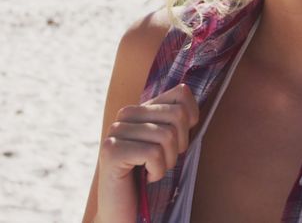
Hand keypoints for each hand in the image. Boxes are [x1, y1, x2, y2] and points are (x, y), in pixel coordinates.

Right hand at [93, 83, 199, 221]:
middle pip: (177, 115)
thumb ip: (175, 118)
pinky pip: (153, 154)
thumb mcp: (168, 144)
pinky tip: (144, 177)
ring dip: (166, 162)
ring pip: (166, 136)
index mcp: (141, 108)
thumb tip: (188, 90)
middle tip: (163, 161)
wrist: (124, 210)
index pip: (181, 93)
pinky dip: (157, 172)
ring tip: (152, 170)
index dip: (190, 120)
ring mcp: (116, 131)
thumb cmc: (149, 177)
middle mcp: (125, 114)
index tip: (177, 142)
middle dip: (179, 145)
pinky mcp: (111, 151)